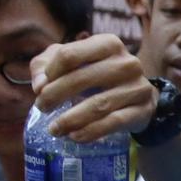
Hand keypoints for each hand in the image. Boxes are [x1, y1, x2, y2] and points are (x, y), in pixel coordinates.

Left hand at [31, 36, 155, 142]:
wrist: (138, 97)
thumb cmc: (98, 76)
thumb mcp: (71, 63)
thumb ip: (46, 66)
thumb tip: (38, 86)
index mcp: (108, 43)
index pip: (70, 55)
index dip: (50, 73)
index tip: (40, 88)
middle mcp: (127, 62)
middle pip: (82, 78)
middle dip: (55, 95)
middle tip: (41, 108)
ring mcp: (138, 87)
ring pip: (98, 104)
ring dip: (70, 119)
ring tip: (54, 129)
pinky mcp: (142, 110)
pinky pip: (113, 122)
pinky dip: (91, 131)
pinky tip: (75, 136)